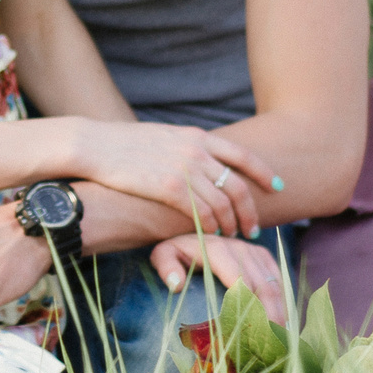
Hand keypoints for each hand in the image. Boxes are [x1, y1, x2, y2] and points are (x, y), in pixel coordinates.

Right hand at [70, 120, 275, 236]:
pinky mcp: (169, 188)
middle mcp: (196, 151)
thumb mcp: (165, 137)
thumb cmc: (124, 144)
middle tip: (253, 228)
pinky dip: (210, 228)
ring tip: (231, 236)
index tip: (277, 188)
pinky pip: (201, 214)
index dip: (265, 173)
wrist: (95, 145)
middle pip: (238, 186)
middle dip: (249, 211)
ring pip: (222, 204)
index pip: (244, 155)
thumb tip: (204, 163)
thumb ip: (189, 148)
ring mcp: (184, 169)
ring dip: (230, 224)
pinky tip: (209, 236)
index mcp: (198, 136)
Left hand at [150, 233, 288, 324]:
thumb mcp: (163, 256)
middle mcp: (238, 246)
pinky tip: (282, 320)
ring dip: (279, 309)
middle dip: (269, 313)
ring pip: (274, 282)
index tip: (252, 329)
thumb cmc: (176, 253)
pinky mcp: (262, 255)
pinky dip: (283, 299)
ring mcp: (252, 250)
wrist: (190, 234)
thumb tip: (177, 284)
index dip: (248, 304)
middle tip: (271, 341)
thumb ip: (166, 267)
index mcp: (215, 249)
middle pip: (261, 283)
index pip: (238, 279)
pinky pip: (279, 278)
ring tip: (279, 335)